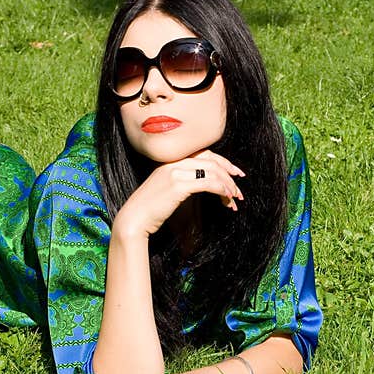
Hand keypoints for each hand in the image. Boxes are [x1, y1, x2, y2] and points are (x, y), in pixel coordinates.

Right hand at [112, 150, 245, 238]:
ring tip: (234, 199)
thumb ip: (185, 183)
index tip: (236, 174)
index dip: (224, 162)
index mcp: (172, 161)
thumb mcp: (168, 191)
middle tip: (240, 189)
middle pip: (211, 160)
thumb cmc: (151, 210)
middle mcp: (174, 162)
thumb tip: (207, 185)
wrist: (134, 219)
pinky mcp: (178, 185)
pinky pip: (208, 183)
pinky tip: (226, 198)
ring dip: (227, 185)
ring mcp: (175, 172)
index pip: (204, 154)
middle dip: (230, 173)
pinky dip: (221, 190)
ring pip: (212, 171)